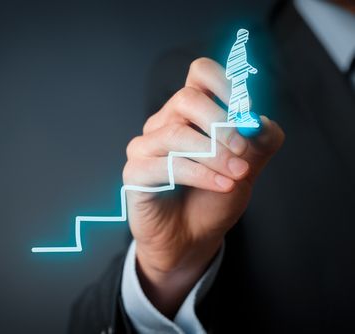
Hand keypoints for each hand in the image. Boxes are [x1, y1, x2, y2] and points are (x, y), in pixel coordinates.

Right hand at [122, 57, 283, 316]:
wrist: (192, 238)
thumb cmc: (213, 198)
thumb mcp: (246, 167)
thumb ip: (259, 142)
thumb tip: (260, 120)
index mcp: (190, 113)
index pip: (199, 74)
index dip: (224, 82)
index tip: (245, 107)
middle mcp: (164, 123)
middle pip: (187, 99)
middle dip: (221, 123)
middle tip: (242, 149)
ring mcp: (145, 147)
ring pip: (176, 133)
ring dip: (214, 154)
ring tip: (237, 173)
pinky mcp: (135, 173)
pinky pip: (166, 165)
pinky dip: (200, 174)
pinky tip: (222, 185)